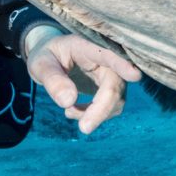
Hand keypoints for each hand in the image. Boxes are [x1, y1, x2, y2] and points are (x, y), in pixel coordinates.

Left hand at [23, 26, 141, 133]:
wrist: (53, 59)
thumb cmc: (47, 57)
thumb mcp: (40, 64)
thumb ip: (52, 80)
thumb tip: (68, 101)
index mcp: (87, 47)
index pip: (107, 54)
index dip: (121, 64)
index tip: (135, 75)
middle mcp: (104, 60)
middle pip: (115, 84)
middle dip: (102, 109)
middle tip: (83, 128)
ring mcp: (110, 74)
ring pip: (116, 99)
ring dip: (96, 114)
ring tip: (68, 112)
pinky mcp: (110, 87)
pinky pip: (111, 106)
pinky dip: (94, 115)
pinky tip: (73, 111)